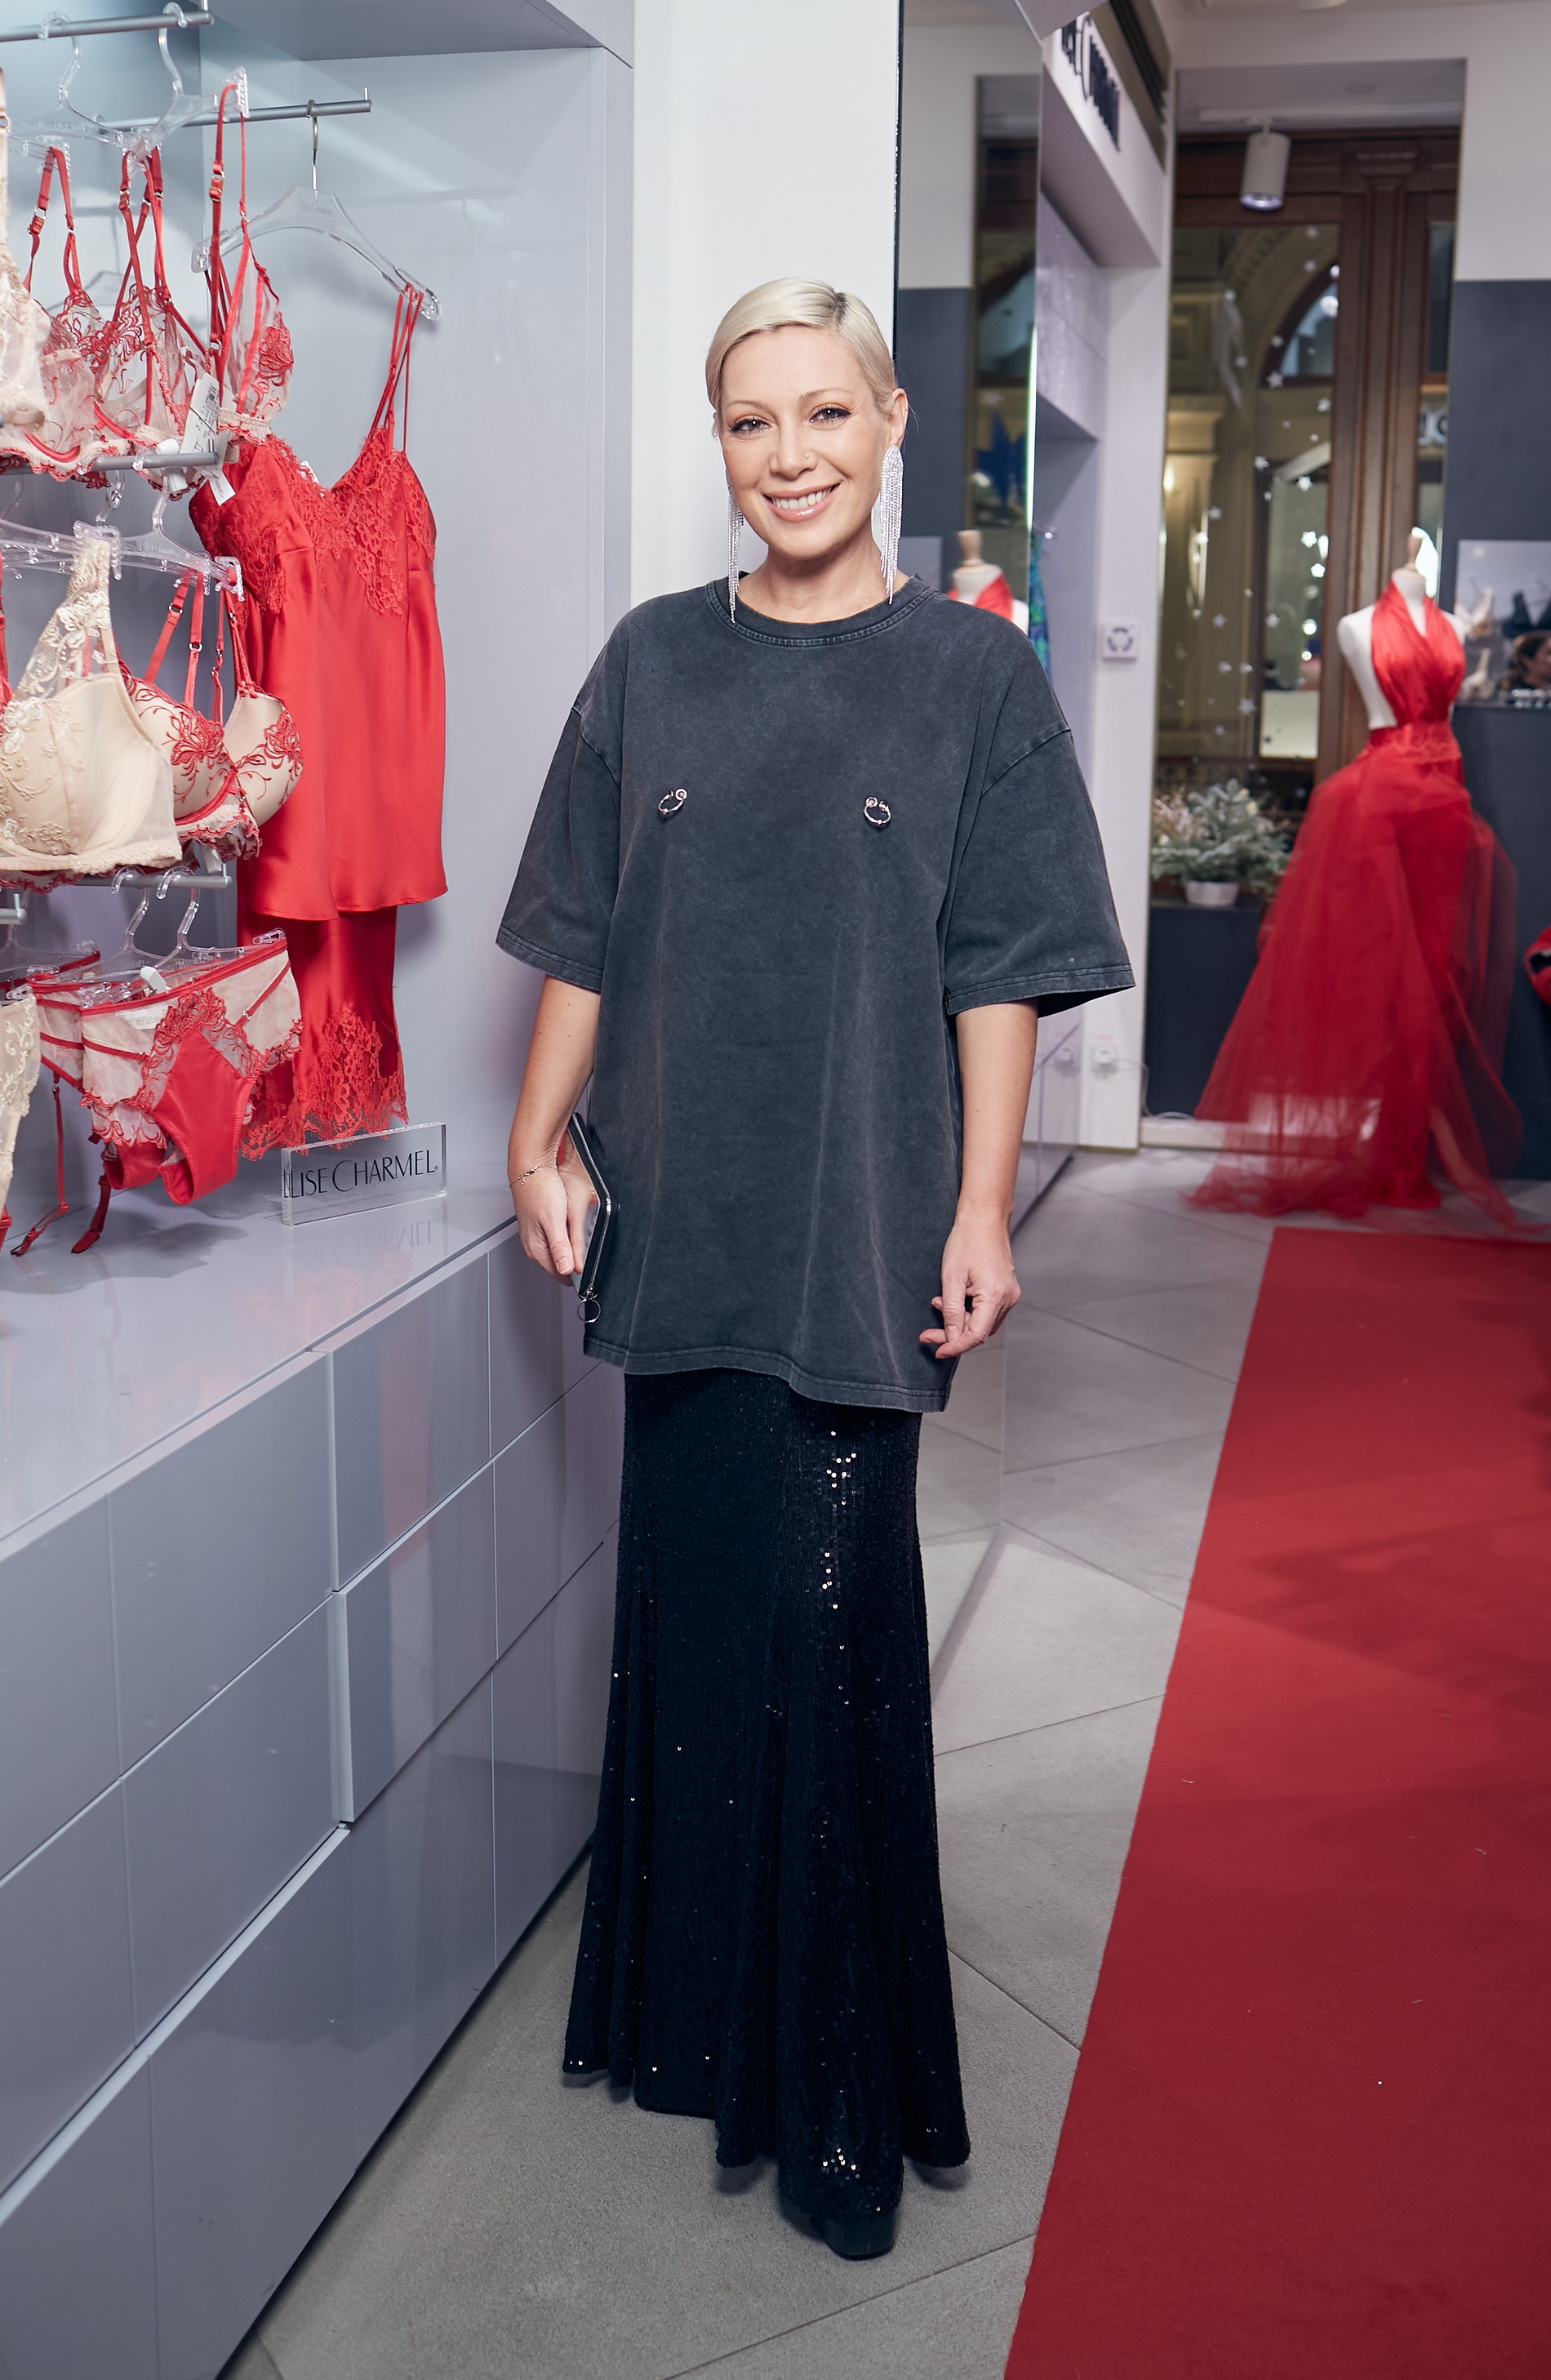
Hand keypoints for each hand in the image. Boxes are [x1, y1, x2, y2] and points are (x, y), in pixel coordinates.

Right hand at [512, 1141, 595, 1280]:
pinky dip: (568, 1237)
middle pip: (560, 1266)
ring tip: (581, 1235)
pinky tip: (572, 1226)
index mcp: (536, 1249)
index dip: (577, 1274)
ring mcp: (536, 1238)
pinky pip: (558, 1241)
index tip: (591, 1267)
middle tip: (588, 1247)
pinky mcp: (541, 1228)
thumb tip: (567, 1270)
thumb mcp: (554, 1220)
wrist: (531, 1168)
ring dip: (573, 1249)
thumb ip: (561, 1247)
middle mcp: (534, 1246)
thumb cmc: (539, 1189)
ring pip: (560, 1253)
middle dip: (576, 1261)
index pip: (560, 1275)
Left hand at [920, 1212, 1019, 1359]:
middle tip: (927, 1334)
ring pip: (983, 1323)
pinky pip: (987, 1311)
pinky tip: (953, 1300)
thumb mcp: (951, 1278)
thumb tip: (951, 1337)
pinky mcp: (1006, 1290)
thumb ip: (951, 1311)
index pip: (976, 1335)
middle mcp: (1008, 1298)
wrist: (984, 1217)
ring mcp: (1009, 1294)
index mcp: (996, 1296)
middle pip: (979, 1331)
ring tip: (938, 1304)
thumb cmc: (968, 1240)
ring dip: (959, 1322)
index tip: (937, 1351)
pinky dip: (968, 1312)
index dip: (954, 1346)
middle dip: (952, 1334)